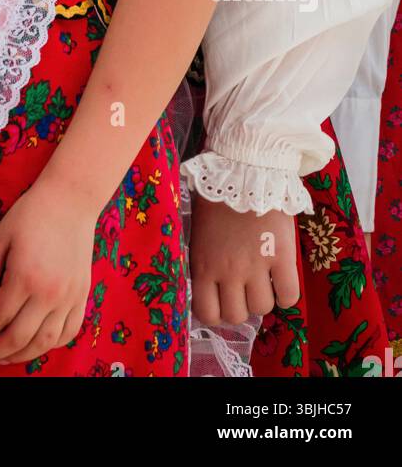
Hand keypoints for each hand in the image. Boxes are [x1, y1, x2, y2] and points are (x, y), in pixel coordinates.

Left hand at [0, 176, 95, 365]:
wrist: (71, 201)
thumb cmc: (30, 215)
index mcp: (25, 276)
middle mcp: (49, 293)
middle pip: (20, 336)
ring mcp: (69, 298)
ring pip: (46, 341)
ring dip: (24, 355)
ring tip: (7, 356)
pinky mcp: (83, 296)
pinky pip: (69, 332)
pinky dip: (53, 344)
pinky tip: (37, 344)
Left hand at [190, 194, 299, 323]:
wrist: (244, 170)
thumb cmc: (217, 196)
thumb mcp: (199, 231)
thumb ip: (204, 259)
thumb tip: (208, 282)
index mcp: (203, 264)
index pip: (207, 313)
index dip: (215, 311)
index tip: (220, 300)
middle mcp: (228, 271)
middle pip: (236, 316)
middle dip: (239, 306)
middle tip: (242, 289)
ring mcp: (256, 266)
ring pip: (262, 309)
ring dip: (262, 298)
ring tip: (262, 280)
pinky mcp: (282, 257)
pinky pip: (289, 296)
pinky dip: (286, 295)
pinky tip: (281, 280)